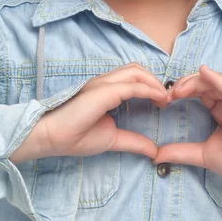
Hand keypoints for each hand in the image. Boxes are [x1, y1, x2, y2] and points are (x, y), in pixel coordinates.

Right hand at [35, 63, 170, 159]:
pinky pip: (133, 85)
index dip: (151, 86)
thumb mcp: (113, 139)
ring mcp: (103, 83)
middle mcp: (104, 81)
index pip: (132, 78)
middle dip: (155, 81)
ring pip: (136, 71)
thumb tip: (154, 151)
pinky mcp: (104, 90)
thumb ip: (134, 141)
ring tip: (165, 99)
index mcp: (105, 90)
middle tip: (167, 99)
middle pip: (137, 69)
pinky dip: (149, 90)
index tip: (164, 102)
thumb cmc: (76, 137)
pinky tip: (159, 100)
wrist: (53, 137)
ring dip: (154, 82)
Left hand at [153, 65, 221, 188]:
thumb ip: (180, 152)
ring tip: (177, 89)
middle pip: (203, 83)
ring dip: (193, 82)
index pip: (199, 91)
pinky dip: (214, 77)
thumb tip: (155, 155)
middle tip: (168, 94)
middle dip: (184, 84)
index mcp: (220, 110)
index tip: (166, 99)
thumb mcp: (202, 155)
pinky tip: (202, 72)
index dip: (182, 91)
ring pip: (212, 81)